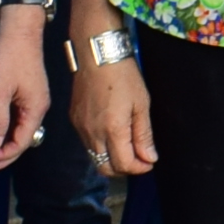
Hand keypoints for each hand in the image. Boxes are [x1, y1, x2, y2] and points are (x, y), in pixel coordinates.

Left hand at [0, 9, 48, 170]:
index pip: (20, 143)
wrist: (19, 29)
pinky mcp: (27, 93)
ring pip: (19, 130)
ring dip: (3, 143)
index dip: (2, 156)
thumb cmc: (9, 57)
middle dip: (3, 155)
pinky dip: (5, 129)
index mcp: (35, 109)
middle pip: (22, 140)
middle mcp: (38, 108)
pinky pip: (18, 118)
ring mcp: (33, 100)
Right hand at [73, 50, 156, 176]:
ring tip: (129, 146)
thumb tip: (149, 158)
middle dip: (124, 169)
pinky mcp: (74, 120)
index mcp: (112, 130)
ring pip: (95, 157)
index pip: (124, 165)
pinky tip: (113, 134)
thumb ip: (144, 135)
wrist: (96, 54)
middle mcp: (92, 133)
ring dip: (112, 159)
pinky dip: (101, 147)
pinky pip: (87, 144)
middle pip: (106, 168)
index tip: (150, 162)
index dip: (139, 168)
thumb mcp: (142, 104)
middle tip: (140, 158)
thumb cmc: (123, 76)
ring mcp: (81, 128)